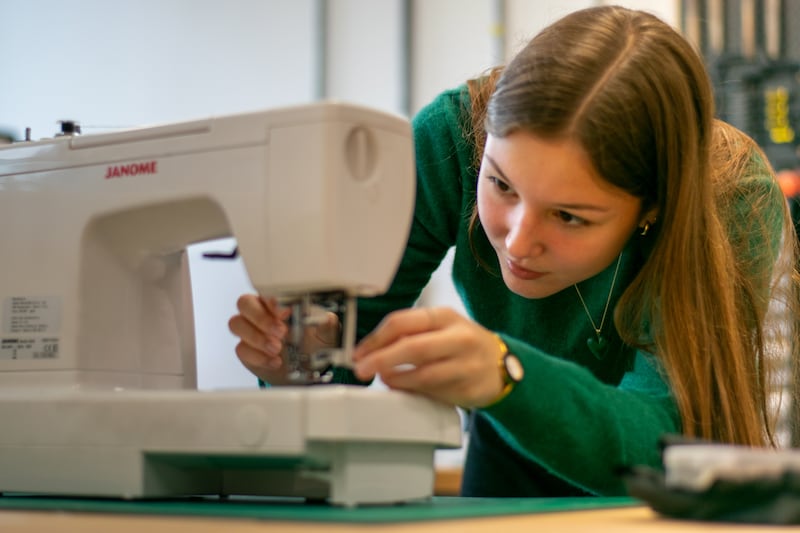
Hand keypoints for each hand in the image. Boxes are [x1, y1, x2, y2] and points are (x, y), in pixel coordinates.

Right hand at [228, 294, 338, 384]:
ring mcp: (250, 330)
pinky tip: (274, 362)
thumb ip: (327, 325)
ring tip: (277, 349)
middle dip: (261, 318)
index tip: (285, 312)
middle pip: (244, 302)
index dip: (272, 300)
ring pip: (236, 323)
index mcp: (279, 302)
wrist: (305, 371)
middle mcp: (261, 312)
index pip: (266, 291)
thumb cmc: (313, 344)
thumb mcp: (325, 334)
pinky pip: (240, 349)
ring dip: (256, 337)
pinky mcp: (246, 350)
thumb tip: (328, 318)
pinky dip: (258, 357)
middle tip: (281, 332)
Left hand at [352, 307, 505, 407]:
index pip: (402, 322)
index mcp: (445, 316)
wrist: (502, 365)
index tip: (359, 352)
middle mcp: (458, 337)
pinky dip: (415, 392)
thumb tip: (370, 350)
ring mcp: (466, 364)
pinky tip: (406, 389)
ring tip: (385, 379)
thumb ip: (409, 333)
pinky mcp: (469, 388)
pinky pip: (434, 393)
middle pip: (412, 347)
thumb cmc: (462, 344)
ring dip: (397, 379)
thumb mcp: (440, 328)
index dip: (375, 339)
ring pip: (423, 374)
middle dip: (381, 360)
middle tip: (362, 369)